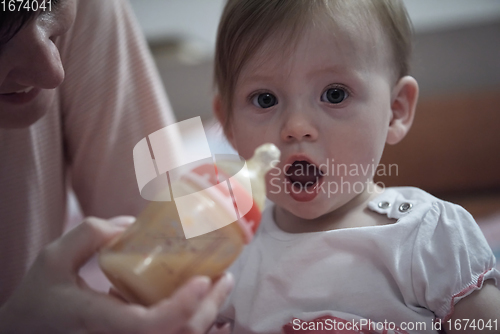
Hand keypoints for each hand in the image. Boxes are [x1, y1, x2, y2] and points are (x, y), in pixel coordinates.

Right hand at [0, 216, 233, 333]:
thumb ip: (88, 235)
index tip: (203, 279)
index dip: (182, 306)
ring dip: (206, 314)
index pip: (149, 325)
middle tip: (224, 276)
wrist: (27, 332)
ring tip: (219, 283)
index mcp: (99, 322)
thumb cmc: (39, 299)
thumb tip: (132, 224)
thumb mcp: (53, 259)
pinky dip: (192, 319)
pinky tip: (199, 298)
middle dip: (209, 307)